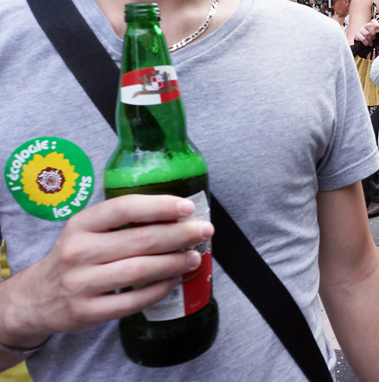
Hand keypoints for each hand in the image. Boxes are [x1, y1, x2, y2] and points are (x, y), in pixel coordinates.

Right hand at [0, 195, 212, 348]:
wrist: (36, 298)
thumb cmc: (76, 257)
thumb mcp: (87, 232)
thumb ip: (124, 222)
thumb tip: (178, 214)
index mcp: (81, 225)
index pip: (123, 208)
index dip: (159, 206)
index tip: (187, 206)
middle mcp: (78, 252)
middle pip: (139, 240)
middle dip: (179, 235)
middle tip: (204, 231)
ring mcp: (80, 283)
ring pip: (139, 271)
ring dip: (174, 263)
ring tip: (194, 257)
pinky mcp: (87, 311)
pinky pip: (132, 301)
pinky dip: (159, 289)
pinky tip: (175, 280)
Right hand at [354, 21, 378, 46]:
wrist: (360, 42)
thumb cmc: (369, 38)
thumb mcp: (374, 35)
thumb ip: (376, 32)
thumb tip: (378, 31)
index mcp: (370, 25)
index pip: (373, 21)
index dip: (376, 25)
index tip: (378, 31)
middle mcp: (365, 26)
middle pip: (370, 25)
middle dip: (373, 34)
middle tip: (373, 38)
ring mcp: (360, 29)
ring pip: (367, 33)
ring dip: (370, 40)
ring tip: (370, 43)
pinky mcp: (357, 34)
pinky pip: (363, 38)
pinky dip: (366, 42)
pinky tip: (366, 44)